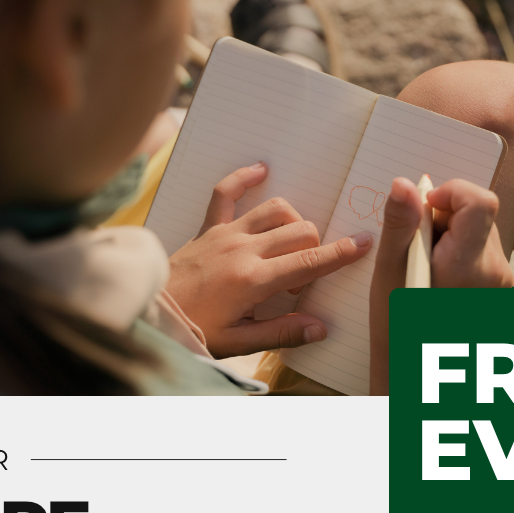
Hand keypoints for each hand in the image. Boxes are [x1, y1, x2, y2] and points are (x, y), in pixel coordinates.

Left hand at [167, 162, 373, 357]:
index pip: (308, 263)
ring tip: (288, 248)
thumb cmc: (193, 330)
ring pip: (275, 209)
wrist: (150, 313)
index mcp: (253, 281)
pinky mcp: (208, 226)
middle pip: (299, 231)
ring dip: (292, 223)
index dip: (340, 253)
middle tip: (299, 280)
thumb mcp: (239, 342)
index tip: (364, 244)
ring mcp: (224, 233)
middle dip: (315, 249)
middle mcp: (242, 250)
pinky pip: (225, 191)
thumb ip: (282, 333)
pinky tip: (261, 170)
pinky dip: (244, 177)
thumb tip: (320, 328)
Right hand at [368, 177, 512, 394]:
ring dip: (450, 236)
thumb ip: (399, 225)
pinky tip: (439, 278)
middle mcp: (495, 273)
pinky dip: (460, 253)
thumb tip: (405, 183)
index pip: (481, 201)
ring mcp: (503, 283)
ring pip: (479, 231)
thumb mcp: (389, 274)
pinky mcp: (502, 289)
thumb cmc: (396, 326)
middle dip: (444, 218)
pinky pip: (483, 252)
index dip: (452, 191)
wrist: (416, 372)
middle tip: (417, 249)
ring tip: (426, 268)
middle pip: (478, 213)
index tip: (426, 207)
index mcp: (467, 266)